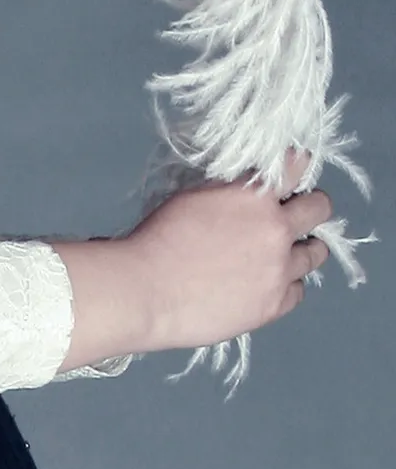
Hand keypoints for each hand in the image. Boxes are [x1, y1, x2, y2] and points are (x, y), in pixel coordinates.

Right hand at [122, 146, 332, 353]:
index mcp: (254, 196)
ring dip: (302, 248)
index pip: (296, 165)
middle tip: (291, 215)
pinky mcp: (275, 304)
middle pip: (320, 208)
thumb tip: (248, 193)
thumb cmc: (159, 240)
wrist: (148, 290)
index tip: (294, 169)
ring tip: (281, 253)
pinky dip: (287, 284)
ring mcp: (280, 269)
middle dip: (309, 207)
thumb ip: (231, 194)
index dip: (296, 164)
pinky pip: (299, 290)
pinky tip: (268, 283)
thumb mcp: (195, 197)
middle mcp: (276, 229)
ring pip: (315, 253)